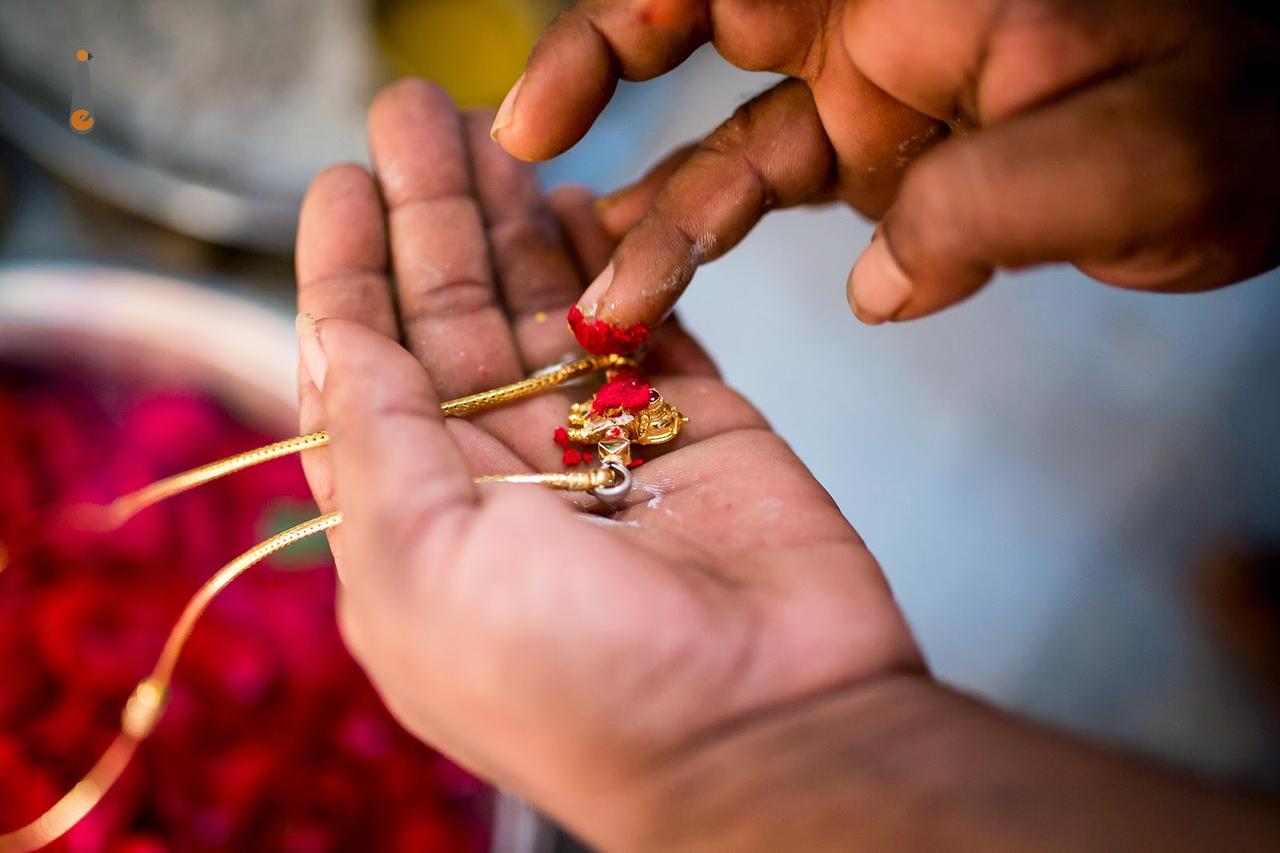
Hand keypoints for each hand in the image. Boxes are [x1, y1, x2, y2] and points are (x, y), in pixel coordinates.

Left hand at [294, 79, 919, 846]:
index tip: (344, 186)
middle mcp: (507, 481)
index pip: (366, 378)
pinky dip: (616, 260)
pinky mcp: (702, 422)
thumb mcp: (424, 565)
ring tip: (497, 126)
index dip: (349, 275)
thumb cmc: (572, 677)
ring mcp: (609, 446)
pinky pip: (646, 319)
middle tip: (418, 115)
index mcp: (421, 525)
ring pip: (545, 308)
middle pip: (454, 322)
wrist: (762, 730)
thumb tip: (331, 334)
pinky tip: (583, 200)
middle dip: (432, 216)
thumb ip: (376, 439)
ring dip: (517, 220)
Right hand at [491, 0, 1279, 325]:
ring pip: (730, 139)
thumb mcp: (1134, 157)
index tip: (548, 95)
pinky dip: (733, 251)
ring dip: (660, 212)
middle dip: (601, 79)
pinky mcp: (893, 165)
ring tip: (600, 293)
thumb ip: (983, 209)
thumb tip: (876, 285)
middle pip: (697, 25)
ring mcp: (878, 96)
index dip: (622, 18)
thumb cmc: (1248, 113)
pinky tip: (693, 303)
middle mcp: (873, 26)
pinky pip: (781, 192)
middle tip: (525, 148)